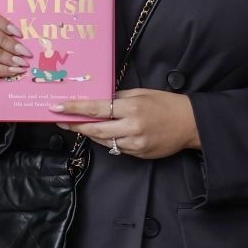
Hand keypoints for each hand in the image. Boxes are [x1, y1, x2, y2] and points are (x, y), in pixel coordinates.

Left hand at [49, 88, 199, 159]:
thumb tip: (98, 100)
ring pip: (104, 141)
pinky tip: (103, 133)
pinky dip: (108, 140)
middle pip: (95, 130)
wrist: (189, 124)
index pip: (96, 109)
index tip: (57, 108)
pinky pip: (117, 148)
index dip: (74, 109)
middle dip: (76, 125)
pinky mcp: (139, 154)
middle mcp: (131, 128)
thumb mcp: (141, 93)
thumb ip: (118, 97)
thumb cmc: (166, 104)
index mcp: (132, 108)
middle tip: (62, 120)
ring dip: (90, 134)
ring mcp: (135, 144)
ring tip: (79, 125)